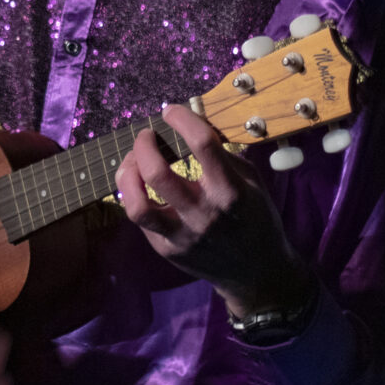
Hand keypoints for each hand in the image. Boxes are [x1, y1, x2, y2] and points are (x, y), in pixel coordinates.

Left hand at [114, 103, 311, 316]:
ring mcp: (182, 236)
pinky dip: (135, 196)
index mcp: (230, 192)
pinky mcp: (168, 251)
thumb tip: (193, 126)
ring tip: (131, 161)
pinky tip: (140, 186)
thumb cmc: (257, 220)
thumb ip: (224, 157)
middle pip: (157, 174)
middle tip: (146, 136)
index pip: (202, 145)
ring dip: (127, 175)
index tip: (170, 111)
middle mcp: (203, 215)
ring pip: (138, 206)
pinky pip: (141, 220)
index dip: (182, 119)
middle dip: (144, 145)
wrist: (257, 274)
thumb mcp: (253, 183)